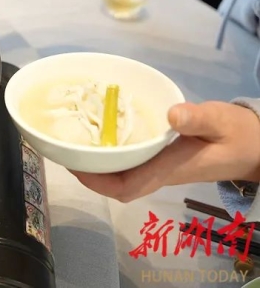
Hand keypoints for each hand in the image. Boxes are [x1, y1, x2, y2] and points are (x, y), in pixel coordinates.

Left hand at [72, 101, 259, 201]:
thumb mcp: (221, 120)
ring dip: (96, 162)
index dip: (96, 180)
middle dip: (87, 171)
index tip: (73, 164)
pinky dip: (111, 151)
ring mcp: (160, 168)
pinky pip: (131, 161)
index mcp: (170, 168)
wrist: (257, 147)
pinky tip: (98, 133)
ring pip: (121, 173)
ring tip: (71, 140)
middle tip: (61, 147)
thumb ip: (197, 118)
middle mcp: (160, 172)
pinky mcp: (162, 159)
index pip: (127, 186)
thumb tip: (170, 115)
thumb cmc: (239, 134)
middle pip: (116, 184)